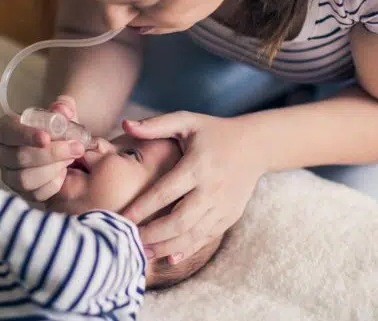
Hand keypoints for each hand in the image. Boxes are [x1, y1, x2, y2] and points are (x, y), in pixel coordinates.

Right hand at [0, 95, 84, 200]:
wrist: (60, 147)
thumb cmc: (54, 129)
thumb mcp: (59, 114)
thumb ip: (63, 108)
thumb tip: (63, 111)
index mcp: (4, 130)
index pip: (9, 132)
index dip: (26, 135)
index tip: (46, 137)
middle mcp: (0, 153)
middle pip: (19, 158)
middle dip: (51, 153)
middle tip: (75, 147)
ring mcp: (9, 175)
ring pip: (25, 178)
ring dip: (53, 169)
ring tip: (70, 159)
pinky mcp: (21, 193)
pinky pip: (36, 194)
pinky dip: (53, 184)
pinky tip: (63, 173)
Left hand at [121, 111, 263, 263]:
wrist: (255, 146)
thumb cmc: (213, 132)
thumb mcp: (187, 121)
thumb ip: (156, 125)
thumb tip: (125, 123)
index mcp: (197, 166)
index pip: (165, 192)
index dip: (142, 207)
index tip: (122, 218)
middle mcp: (211, 189)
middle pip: (179, 220)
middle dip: (152, 234)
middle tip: (129, 241)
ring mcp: (223, 206)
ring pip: (193, 235)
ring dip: (166, 247)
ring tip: (143, 253)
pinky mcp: (230, 216)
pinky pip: (206, 238)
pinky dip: (187, 249)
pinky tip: (168, 257)